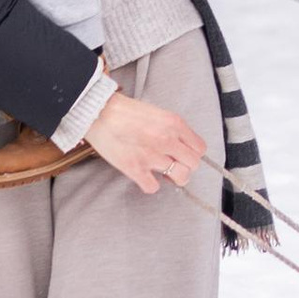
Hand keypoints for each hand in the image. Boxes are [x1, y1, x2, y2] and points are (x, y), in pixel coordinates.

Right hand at [87, 92, 207, 194]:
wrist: (99, 111)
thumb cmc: (124, 110)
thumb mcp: (157, 113)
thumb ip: (170, 129)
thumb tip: (179, 144)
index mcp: (174, 124)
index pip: (199, 148)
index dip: (192, 154)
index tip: (184, 155)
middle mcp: (167, 140)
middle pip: (193, 164)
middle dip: (185, 167)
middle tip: (174, 166)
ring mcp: (152, 156)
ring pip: (180, 177)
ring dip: (172, 177)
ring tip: (162, 173)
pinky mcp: (135, 168)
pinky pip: (153, 187)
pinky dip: (149, 185)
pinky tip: (144, 177)